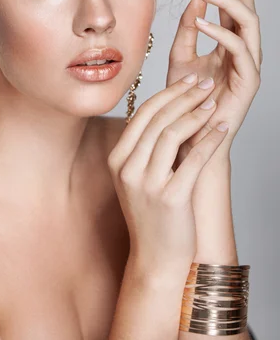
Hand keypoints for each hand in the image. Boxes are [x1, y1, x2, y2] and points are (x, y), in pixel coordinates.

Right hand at [107, 73, 228, 278]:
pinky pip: (193, 159)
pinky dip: (209, 140)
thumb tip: (172, 110)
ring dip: (196, 114)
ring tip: (213, 103)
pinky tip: (222, 128)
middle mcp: (127, 169)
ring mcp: (146, 184)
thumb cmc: (152, 215)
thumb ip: (148, 146)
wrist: (155, 258)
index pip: (142, 114)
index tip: (188, 81)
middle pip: (157, 119)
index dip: (168, 93)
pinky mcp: (169, 198)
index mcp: (117, 159)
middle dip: (184, 96)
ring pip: (171, 134)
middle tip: (205, 83)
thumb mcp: (139, 177)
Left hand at [166, 0, 261, 167]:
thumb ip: (187, 29)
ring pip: (250, 21)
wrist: (187, 136)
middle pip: (244, 4)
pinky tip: (201, 21)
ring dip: (228, 0)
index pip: (230, 1)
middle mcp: (242, 48)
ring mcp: (248, 64)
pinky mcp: (248, 81)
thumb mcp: (180, 57)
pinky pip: (241, 50)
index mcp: (228, 41)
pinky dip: (222, 32)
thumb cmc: (184, 100)